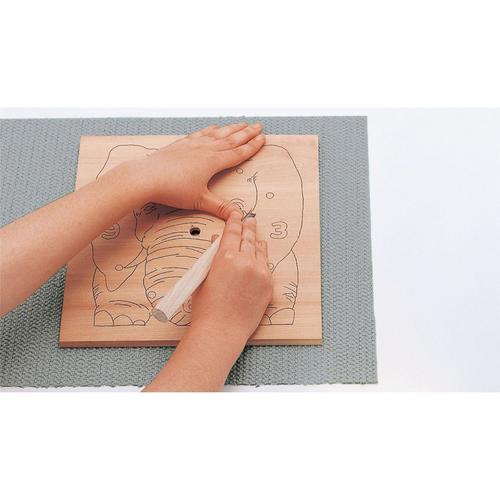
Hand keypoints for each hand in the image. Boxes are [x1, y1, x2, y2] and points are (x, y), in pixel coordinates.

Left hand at [124, 123, 264, 219]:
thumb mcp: (199, 201)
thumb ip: (219, 207)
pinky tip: (214, 127)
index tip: (263, 139)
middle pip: (231, 139)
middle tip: (258, 126)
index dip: (252, 147)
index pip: (238, 153)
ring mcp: (193, 144)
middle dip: (246, 133)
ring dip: (231, 128)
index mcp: (213, 162)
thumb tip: (236, 215)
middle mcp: (205, 149)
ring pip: (217, 134)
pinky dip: (210, 129)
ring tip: (241, 123)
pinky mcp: (181, 144)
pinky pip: (200, 133)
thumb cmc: (172, 189)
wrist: (147, 177)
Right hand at [190, 211, 272, 342]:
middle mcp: (246, 261)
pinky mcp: (268, 285)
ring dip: (256, 240)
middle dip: (247, 227)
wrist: (221, 330)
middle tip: (249, 219)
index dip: (234, 221)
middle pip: (248, 238)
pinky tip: (261, 253)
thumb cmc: (206, 307)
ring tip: (255, 234)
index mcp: (226, 257)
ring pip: (259, 250)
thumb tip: (215, 242)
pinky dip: (263, 257)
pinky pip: (266, 265)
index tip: (236, 214)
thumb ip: (212, 257)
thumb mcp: (203, 277)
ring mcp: (260, 273)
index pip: (232, 232)